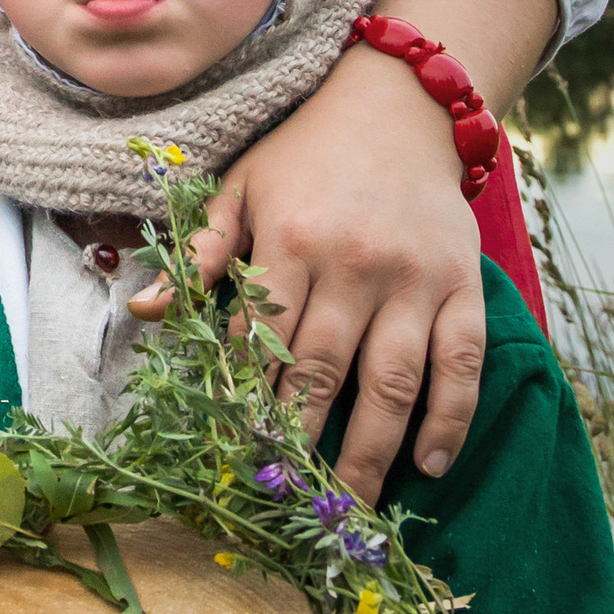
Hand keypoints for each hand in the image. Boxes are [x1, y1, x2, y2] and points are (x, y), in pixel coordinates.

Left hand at [123, 0, 554, 500]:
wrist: (400, 105)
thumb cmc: (305, 154)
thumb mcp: (240, 187)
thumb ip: (201, 250)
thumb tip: (150, 311)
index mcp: (290, 240)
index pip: (260, 339)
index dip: (243, 401)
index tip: (229, 454)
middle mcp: (355, 263)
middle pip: (323, 371)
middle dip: (300, 443)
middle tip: (287, 506)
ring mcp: (415, 277)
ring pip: (393, 380)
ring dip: (371, 450)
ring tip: (352, 509)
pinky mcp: (464, 284)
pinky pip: (462, 363)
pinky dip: (449, 417)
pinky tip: (430, 463)